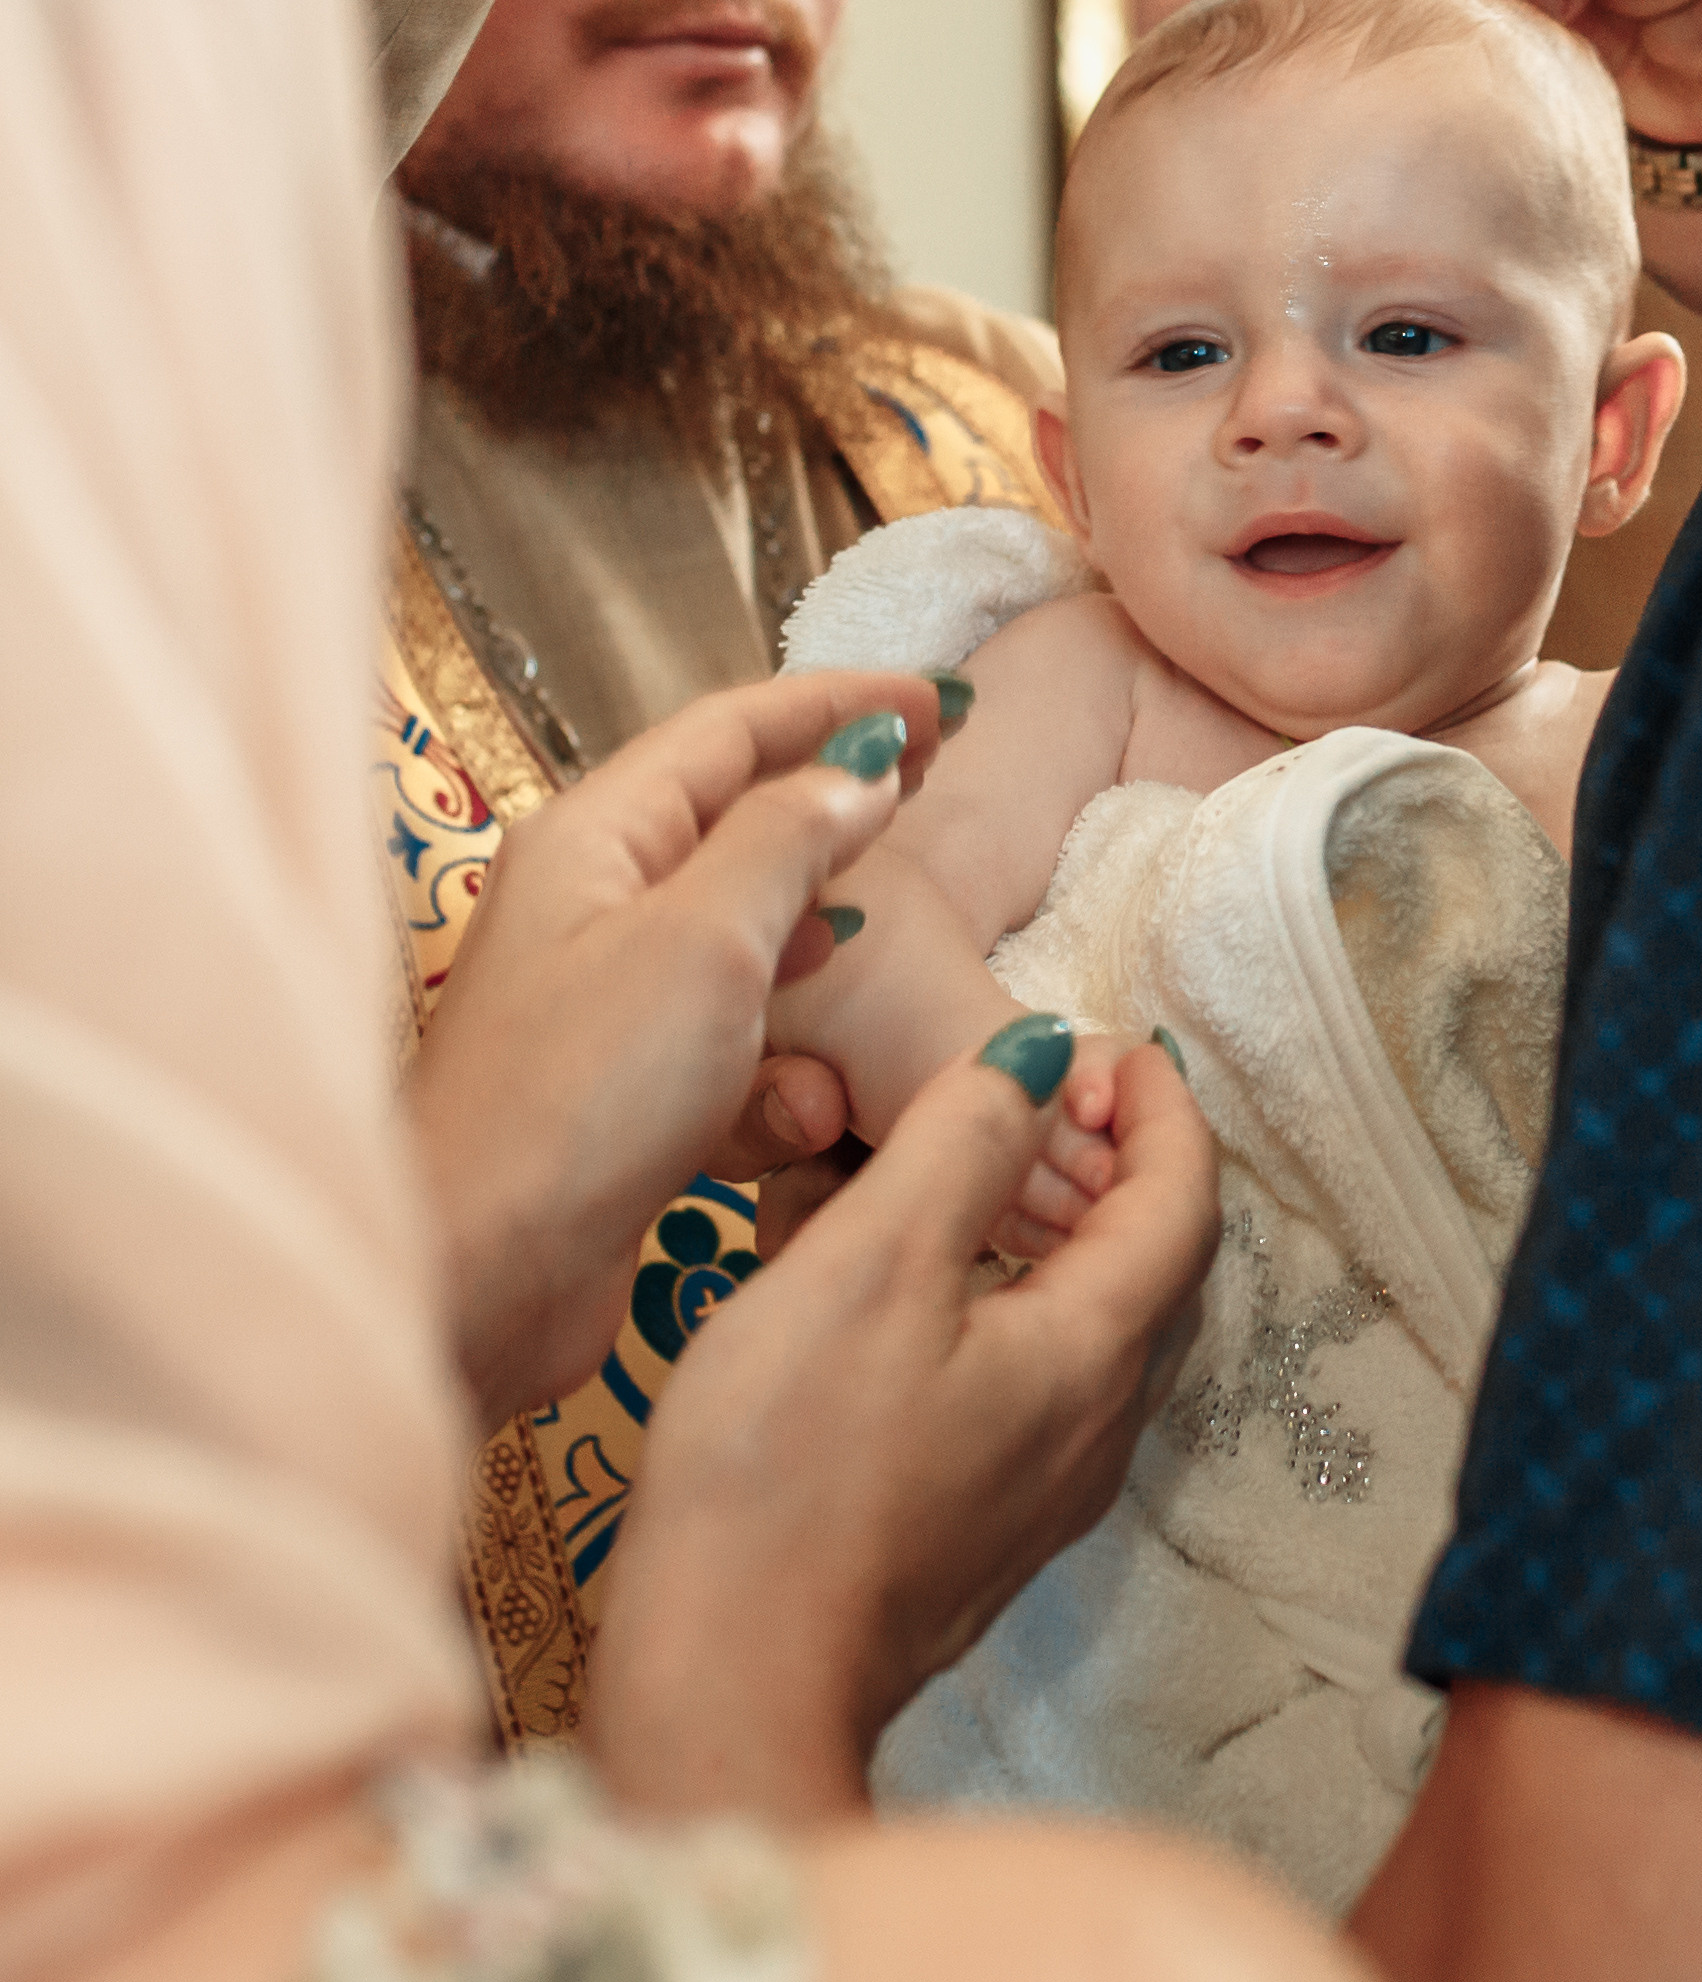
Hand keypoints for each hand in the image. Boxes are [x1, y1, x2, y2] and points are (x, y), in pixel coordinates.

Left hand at [407, 670, 938, 1432]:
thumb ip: (789, 840)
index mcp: (595, 839)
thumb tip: (862, 770)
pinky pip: (735, 1051)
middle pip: (736, 822)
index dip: (841, 705)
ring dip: (813, 955)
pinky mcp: (629, 1099)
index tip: (943, 702)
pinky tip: (802, 1110)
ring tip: (869, 948)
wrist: (478, 1279)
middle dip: (835, 812)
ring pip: (746, 944)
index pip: (731, 730)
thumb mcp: (705, 941)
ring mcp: (609, 1005)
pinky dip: (779, 1074)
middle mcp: (593, 906)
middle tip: (934, 784)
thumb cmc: (575, 1100)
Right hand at [588, 1033, 1218, 1818]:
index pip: (1183, 1199)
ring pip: (1089, 1323)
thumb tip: (1039, 1055)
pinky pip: (1031, 1380)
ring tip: (972, 1172)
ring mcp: (1041, 1490)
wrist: (727, 1688)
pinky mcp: (979, 1525)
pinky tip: (911, 1285)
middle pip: (1152, 1263)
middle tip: (1047, 1097)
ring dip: (1054, 1231)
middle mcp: (1095, 1429)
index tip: (1114, 1045)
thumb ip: (962, 1141)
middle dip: (1115, 1163)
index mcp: (1092, 1356)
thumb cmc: (786, 1472)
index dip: (1161, 1106)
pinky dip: (1001, 1300)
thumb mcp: (870, 1263)